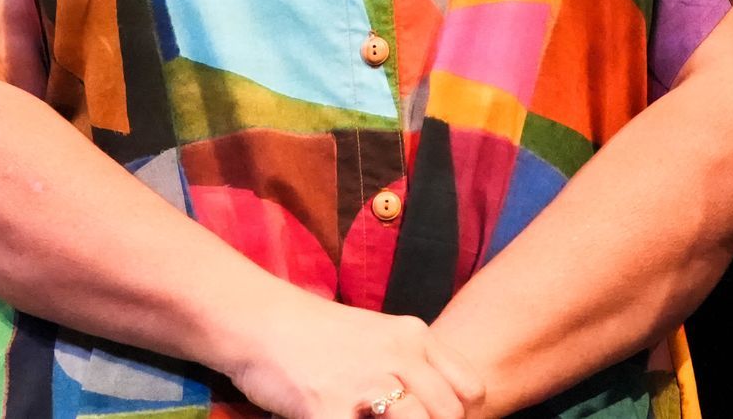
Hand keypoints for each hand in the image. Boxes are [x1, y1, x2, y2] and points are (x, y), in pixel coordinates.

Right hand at [228, 292, 486, 418]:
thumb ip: (409, 364)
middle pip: (448, 414)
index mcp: (415, 337)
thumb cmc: (317, 335)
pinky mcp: (329, 409)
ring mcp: (366, 383)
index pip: (470, 389)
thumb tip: (430, 405)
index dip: (459, 416)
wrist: (262, 322)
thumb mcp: (378, 336)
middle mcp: (400, 356)